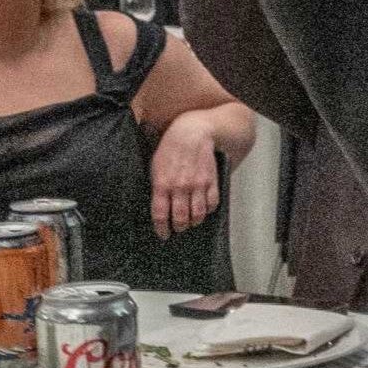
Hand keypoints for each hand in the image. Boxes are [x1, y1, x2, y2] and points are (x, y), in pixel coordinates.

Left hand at [149, 111, 225, 235]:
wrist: (192, 132)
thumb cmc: (171, 148)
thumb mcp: (156, 166)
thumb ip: (157, 187)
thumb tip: (159, 206)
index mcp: (162, 183)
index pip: (160, 214)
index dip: (162, 229)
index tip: (164, 235)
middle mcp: (179, 187)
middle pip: (180, 218)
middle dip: (179, 227)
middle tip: (178, 228)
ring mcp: (197, 185)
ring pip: (197, 215)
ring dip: (193, 222)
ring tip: (191, 221)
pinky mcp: (211, 181)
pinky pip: (212, 204)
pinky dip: (208, 211)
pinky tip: (203, 209)